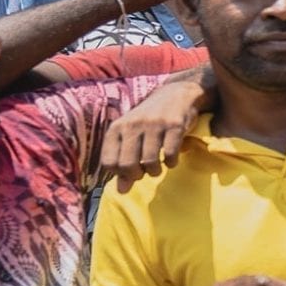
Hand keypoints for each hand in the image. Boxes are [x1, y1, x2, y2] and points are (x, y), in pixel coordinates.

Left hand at [104, 74, 210, 190]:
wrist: (176, 94)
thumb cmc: (149, 121)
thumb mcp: (132, 138)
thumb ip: (124, 163)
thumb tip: (121, 191)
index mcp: (117, 128)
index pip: (109, 163)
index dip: (120, 173)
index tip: (131, 171)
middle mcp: (133, 125)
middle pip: (128, 165)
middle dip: (138, 175)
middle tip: (145, 172)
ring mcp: (154, 124)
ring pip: (150, 162)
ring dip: (155, 171)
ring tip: (158, 167)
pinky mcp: (175, 125)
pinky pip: (170, 154)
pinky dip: (172, 162)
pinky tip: (172, 159)